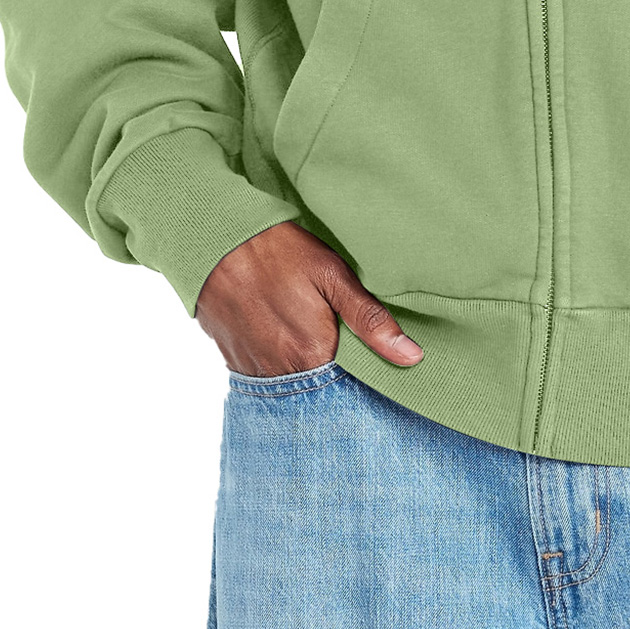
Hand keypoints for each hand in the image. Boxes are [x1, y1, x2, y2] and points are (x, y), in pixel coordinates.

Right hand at [195, 219, 423, 375]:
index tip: (373, 357)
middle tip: (338, 340)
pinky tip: (283, 337)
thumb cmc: (280, 252)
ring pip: (292, 384)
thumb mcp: (333, 275)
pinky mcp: (234, 361)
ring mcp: (255, 370)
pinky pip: (265, 376)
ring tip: (308, 336)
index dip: (365, 372)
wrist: (217, 239)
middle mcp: (282, 373)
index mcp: (314, 355)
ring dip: (305, 369)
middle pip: (320, 388)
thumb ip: (370, 320)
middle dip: (334, 374)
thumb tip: (412, 357)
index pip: (351, 385)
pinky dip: (278, 363)